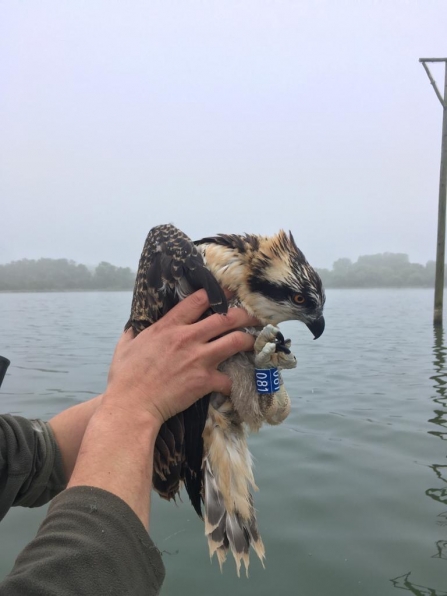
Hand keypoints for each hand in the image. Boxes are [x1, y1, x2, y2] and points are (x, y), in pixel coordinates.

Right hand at [103, 290, 257, 425]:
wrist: (132, 406)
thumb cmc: (125, 378)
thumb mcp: (125, 347)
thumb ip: (132, 333)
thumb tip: (132, 327)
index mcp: (169, 326)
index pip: (199, 299)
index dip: (217, 293)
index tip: (229, 294)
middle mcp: (188, 338)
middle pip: (226, 317)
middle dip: (244, 315)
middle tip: (253, 316)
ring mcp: (199, 358)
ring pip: (236, 341)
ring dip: (248, 340)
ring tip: (254, 342)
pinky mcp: (204, 381)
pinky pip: (228, 378)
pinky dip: (232, 382)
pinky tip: (232, 383)